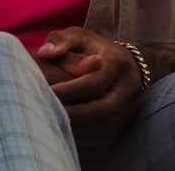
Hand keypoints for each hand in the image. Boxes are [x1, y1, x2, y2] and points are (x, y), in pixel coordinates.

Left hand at [35, 27, 142, 150]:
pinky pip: (106, 137)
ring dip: (78, 127)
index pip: (95, 82)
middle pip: (103, 109)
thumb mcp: (78, 36)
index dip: (70, 89)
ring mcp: (130, 107)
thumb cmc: (92, 49)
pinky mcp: (126, 123)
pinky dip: (84, 138)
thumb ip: (60, 41)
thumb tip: (44, 54)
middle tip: (48, 110)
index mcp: (117, 62)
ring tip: (53, 121)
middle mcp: (129, 86)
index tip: (49, 91)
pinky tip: (65, 132)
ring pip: (105, 126)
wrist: (124, 63)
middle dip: (73, 112)